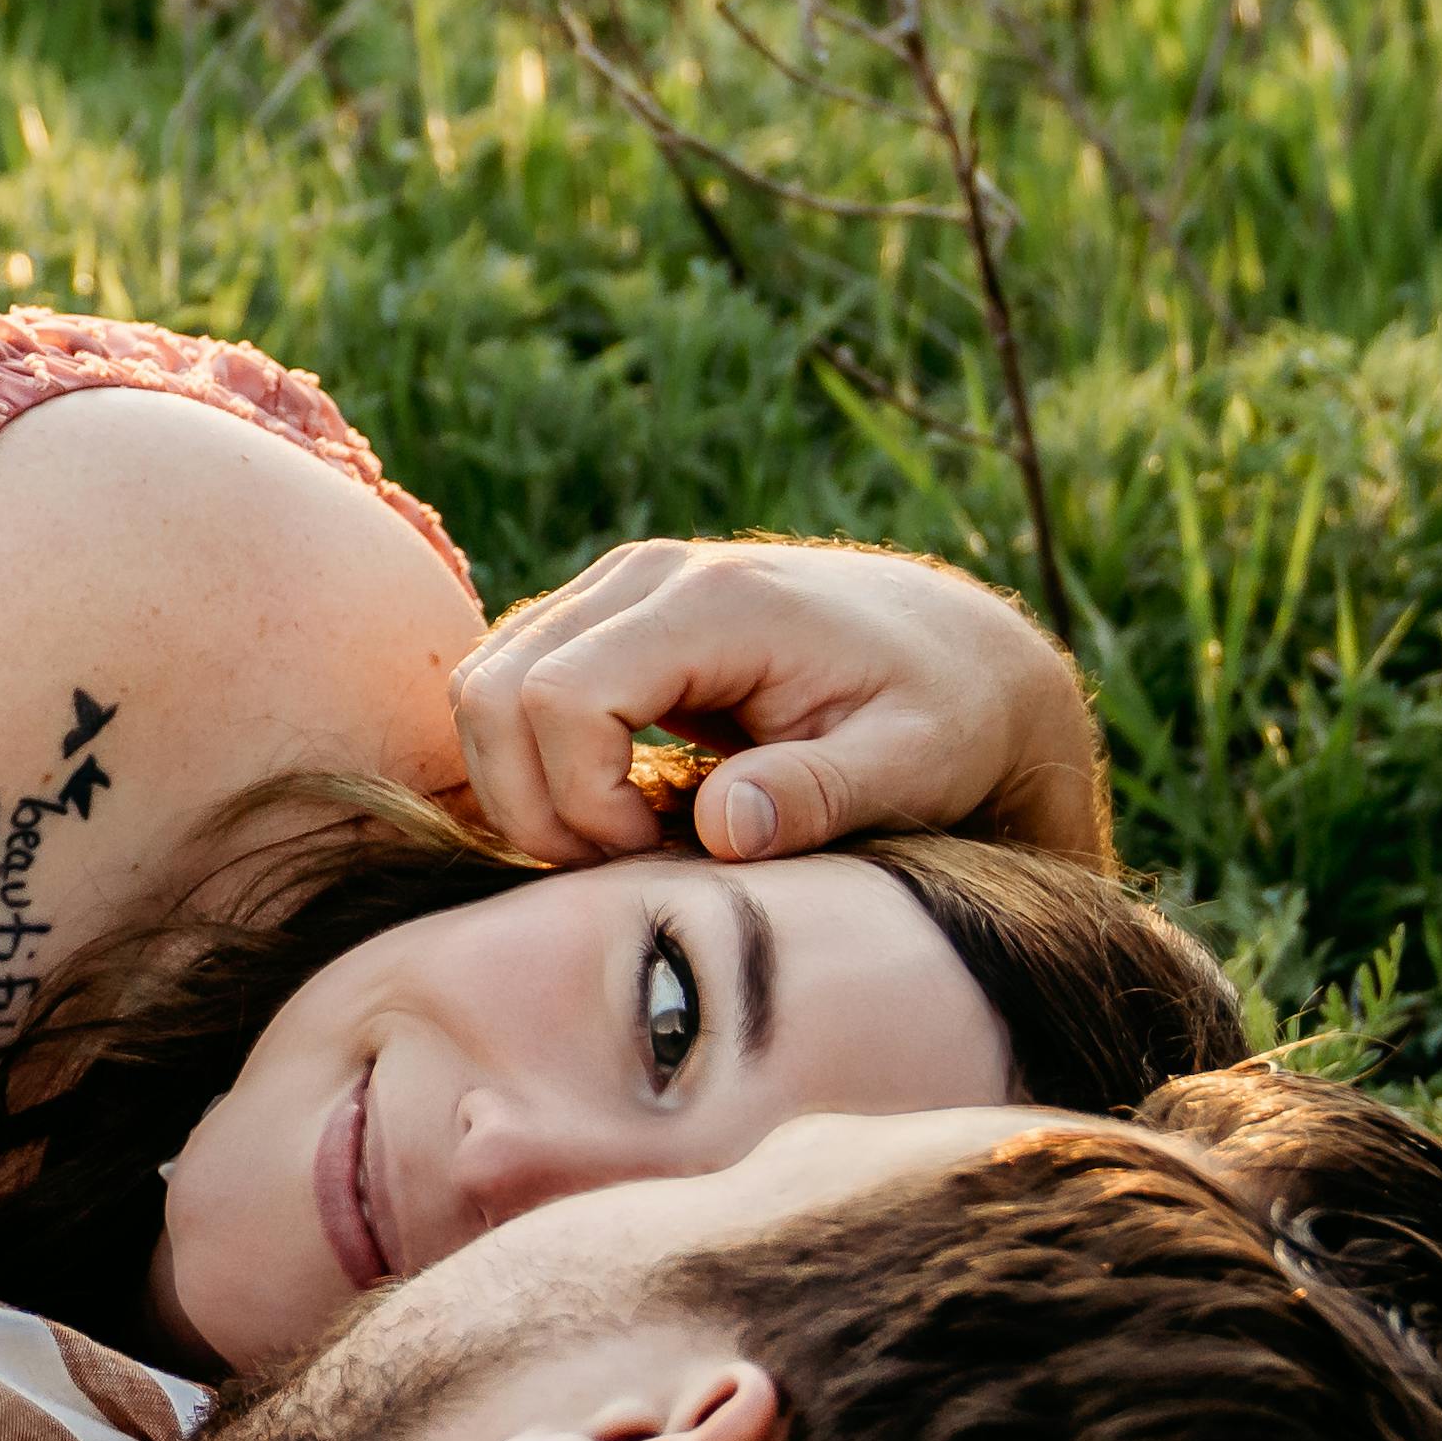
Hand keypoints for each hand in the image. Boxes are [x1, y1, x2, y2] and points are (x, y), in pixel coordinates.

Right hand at [439, 537, 1116, 872]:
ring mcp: (619, 586)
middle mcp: (649, 574)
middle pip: (495, 687)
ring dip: (522, 785)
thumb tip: (721, 830)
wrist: (958, 654)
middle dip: (532, 803)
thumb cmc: (945, 717)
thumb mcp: (914, 766)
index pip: (563, 696)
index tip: (655, 854)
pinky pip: (511, 684)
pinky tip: (611, 811)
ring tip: (617, 843)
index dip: (582, 799)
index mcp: (720, 603)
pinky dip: (530, 761)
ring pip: (483, 684)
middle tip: (619, 866)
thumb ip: (820, 794)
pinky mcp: (605, 616)